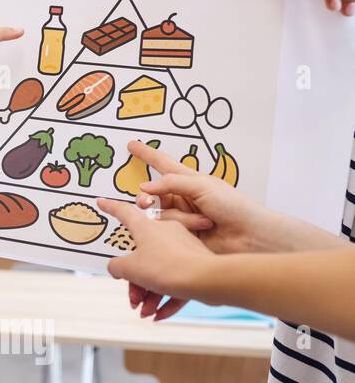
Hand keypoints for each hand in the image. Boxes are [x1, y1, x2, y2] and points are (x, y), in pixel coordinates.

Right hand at [94, 197, 217, 319]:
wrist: (208, 279)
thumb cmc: (169, 266)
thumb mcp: (131, 267)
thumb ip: (117, 266)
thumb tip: (117, 267)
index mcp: (147, 227)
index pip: (125, 213)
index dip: (111, 207)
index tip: (102, 202)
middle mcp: (165, 233)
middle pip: (142, 254)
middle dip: (135, 280)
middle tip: (132, 296)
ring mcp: (182, 247)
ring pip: (160, 271)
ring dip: (150, 294)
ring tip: (145, 310)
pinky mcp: (197, 263)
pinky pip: (177, 280)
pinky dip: (167, 298)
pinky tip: (159, 314)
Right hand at [114, 139, 325, 254]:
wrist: (249, 237)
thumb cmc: (234, 206)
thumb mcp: (203, 186)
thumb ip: (172, 182)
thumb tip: (145, 187)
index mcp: (189, 180)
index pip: (162, 163)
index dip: (147, 154)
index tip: (132, 145)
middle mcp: (182, 198)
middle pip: (152, 193)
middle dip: (146, 198)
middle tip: (144, 201)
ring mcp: (181, 217)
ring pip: (158, 213)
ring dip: (178, 218)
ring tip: (203, 221)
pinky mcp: (181, 235)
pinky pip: (166, 229)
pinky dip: (181, 228)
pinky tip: (199, 229)